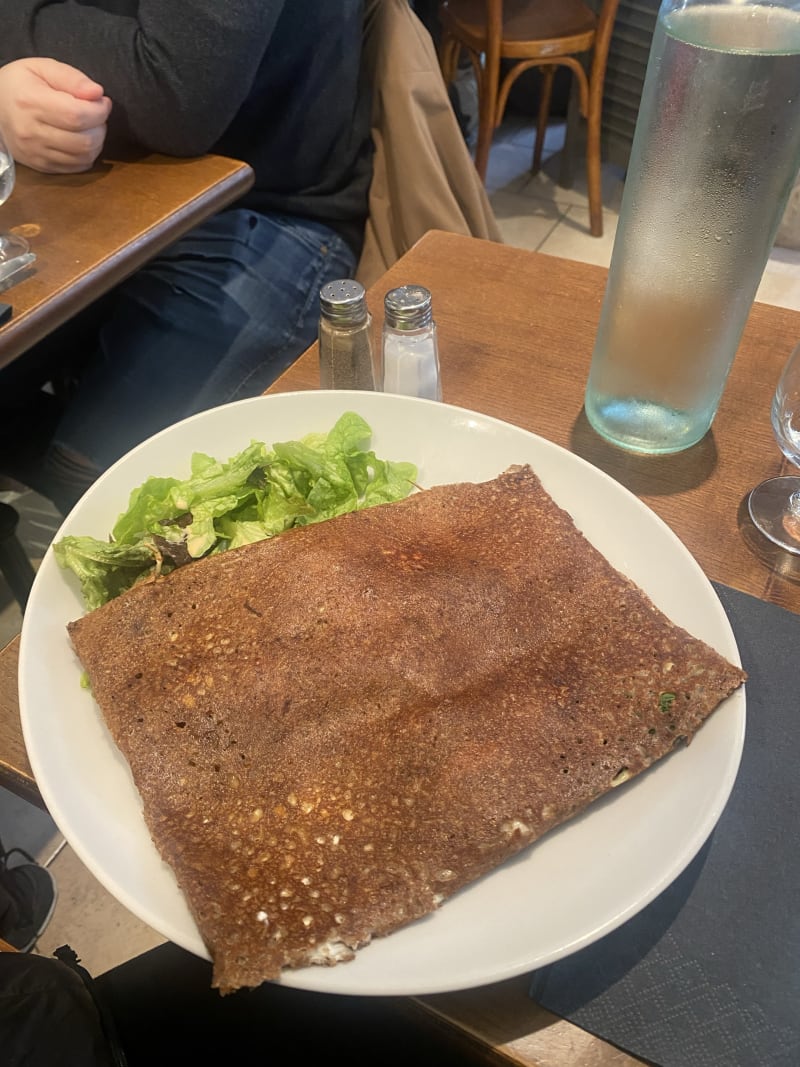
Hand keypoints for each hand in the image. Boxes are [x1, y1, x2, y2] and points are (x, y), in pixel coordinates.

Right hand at [0, 57, 111, 172]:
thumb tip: (97, 93)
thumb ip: (71, 77)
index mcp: (31, 102)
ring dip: (97, 142)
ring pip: (84, 157)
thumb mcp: (41, 68)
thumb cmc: (20, 84)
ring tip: (90, 127)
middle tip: (97, 114)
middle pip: (84, 140)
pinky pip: (76, 168)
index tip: (103, 102)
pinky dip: (87, 155)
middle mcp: (32, 132)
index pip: (77, 115)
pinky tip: (82, 140)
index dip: (99, 111)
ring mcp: (36, 153)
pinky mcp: (41, 166)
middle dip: (100, 127)